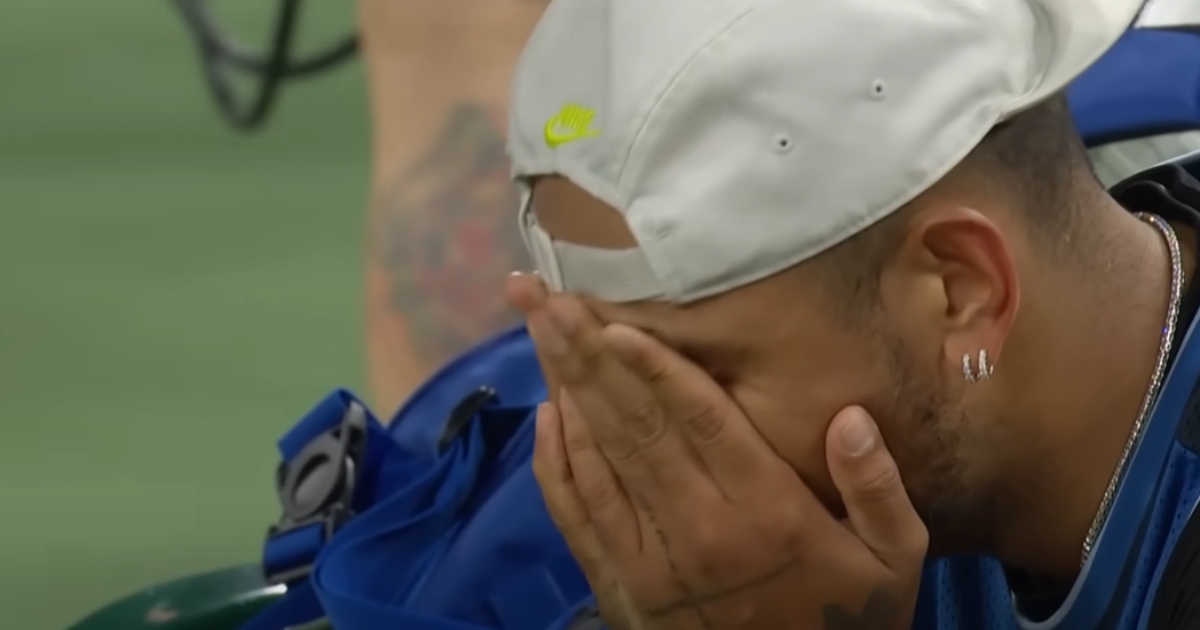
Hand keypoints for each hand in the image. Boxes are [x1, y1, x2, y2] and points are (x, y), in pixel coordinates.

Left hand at [516, 285, 926, 629]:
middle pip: (633, 424)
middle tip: (546, 296)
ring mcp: (650, 555)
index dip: (654, 367)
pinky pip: (578, 512)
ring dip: (563, 388)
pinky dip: (556, 460)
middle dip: (586, 354)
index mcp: (764, 510)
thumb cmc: (849, 616)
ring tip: (537, 327)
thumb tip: (851, 416)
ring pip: (597, 456)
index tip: (611, 318)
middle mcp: (696, 525)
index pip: (699, 421)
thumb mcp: (895, 558)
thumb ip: (876, 487)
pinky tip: (545, 412)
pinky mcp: (622, 580)